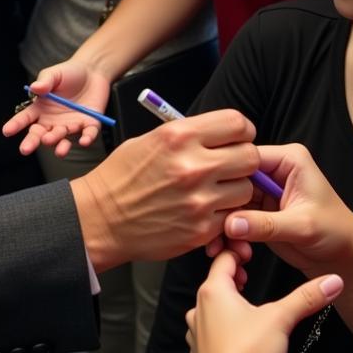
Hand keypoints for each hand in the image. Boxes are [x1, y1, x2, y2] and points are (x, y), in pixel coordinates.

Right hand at [2, 60, 111, 154]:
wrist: (93, 72)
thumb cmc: (69, 73)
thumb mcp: (55, 74)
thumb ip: (45, 81)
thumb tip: (34, 87)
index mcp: (41, 108)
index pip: (25, 118)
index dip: (15, 125)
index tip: (6, 131)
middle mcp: (53, 121)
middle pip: (40, 134)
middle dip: (32, 142)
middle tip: (25, 149)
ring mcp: (70, 125)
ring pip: (62, 138)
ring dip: (58, 143)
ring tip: (54, 144)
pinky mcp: (89, 125)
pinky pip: (87, 135)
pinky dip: (87, 139)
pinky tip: (84, 141)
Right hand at [70, 109, 259, 269]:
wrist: (102, 217)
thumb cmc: (121, 177)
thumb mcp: (148, 140)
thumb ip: (186, 135)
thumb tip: (217, 133)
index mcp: (178, 136)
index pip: (237, 123)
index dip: (241, 131)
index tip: (237, 138)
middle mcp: (192, 165)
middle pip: (250, 156)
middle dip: (243, 159)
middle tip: (230, 165)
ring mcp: (199, 199)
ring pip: (247, 188)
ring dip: (235, 188)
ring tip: (214, 189)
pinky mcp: (202, 228)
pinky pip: (232, 215)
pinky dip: (223, 212)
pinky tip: (204, 208)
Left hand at [186, 250, 342, 352]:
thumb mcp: (281, 319)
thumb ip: (306, 298)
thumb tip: (331, 281)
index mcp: (213, 291)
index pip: (224, 260)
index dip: (238, 252)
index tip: (249, 251)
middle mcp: (198, 308)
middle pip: (215, 283)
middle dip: (233, 279)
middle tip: (247, 279)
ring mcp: (196, 331)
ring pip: (209, 309)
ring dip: (225, 305)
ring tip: (243, 308)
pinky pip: (207, 332)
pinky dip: (220, 329)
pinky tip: (235, 338)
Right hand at [218, 143, 352, 277]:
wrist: (343, 261)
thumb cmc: (336, 235)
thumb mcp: (302, 226)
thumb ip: (266, 224)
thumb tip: (231, 224)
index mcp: (288, 160)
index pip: (246, 158)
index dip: (226, 173)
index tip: (208, 193)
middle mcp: (273, 170)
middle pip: (232, 178)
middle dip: (221, 204)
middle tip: (208, 226)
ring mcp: (263, 190)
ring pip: (228, 199)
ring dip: (221, 222)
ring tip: (215, 244)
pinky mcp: (257, 209)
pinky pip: (232, 216)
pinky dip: (226, 233)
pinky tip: (222, 248)